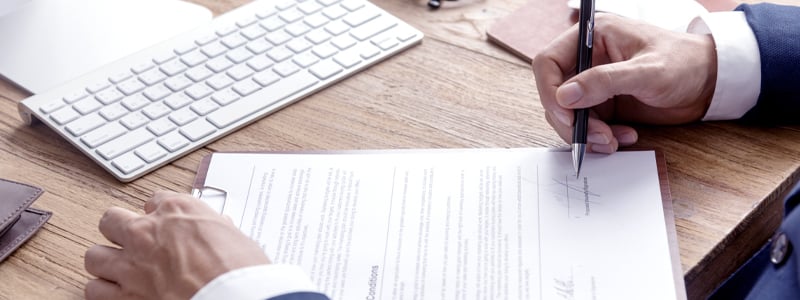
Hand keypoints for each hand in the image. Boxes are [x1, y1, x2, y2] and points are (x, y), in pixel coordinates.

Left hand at [84, 191, 269, 299]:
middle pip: (111, 220)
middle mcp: (147, 231)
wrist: (233, 298)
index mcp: (176, 209)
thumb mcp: (234, 235)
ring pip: (94, 255)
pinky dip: (104, 292)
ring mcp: (131, 264)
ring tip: (120, 270)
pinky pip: (94, 289)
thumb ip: (216, 229)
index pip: (153, 200)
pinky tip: (118, 293)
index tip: (163, 224)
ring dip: (106, 263)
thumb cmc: (239, 268)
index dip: (157, 214)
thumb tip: (217, 230)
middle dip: (119, 231)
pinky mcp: (123, 296)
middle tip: (132, 242)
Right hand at [532, 13, 716, 152]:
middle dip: (571, 121)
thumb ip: (604, 81)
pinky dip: (599, 138)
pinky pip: (587, 126)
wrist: (711, 83)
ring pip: (568, 115)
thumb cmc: (685, 64)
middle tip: (594, 138)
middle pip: (554, 94)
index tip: (566, 114)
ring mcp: (594, 84)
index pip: (548, 62)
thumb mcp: (647, 72)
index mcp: (592, 37)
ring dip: (586, 134)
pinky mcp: (603, 104)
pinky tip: (624, 137)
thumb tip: (564, 96)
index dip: (549, 90)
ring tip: (612, 141)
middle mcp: (587, 59)